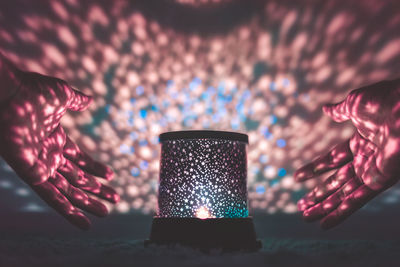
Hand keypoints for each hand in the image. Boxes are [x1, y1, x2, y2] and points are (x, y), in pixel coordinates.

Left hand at [0, 64, 119, 229]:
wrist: (8, 93)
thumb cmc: (31, 91)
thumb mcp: (62, 94)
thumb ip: (76, 101)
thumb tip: (89, 100)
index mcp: (55, 139)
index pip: (79, 160)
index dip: (95, 169)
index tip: (110, 176)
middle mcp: (48, 155)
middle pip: (77, 179)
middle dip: (96, 190)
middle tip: (115, 200)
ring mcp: (39, 165)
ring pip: (67, 191)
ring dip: (86, 203)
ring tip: (105, 212)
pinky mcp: (30, 173)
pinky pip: (51, 197)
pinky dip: (67, 211)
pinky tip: (82, 222)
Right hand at [295, 79, 399, 228]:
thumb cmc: (385, 102)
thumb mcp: (355, 104)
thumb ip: (339, 111)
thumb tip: (325, 109)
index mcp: (359, 142)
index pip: (332, 160)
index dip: (314, 169)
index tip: (297, 177)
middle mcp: (365, 160)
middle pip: (336, 182)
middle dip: (318, 194)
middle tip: (302, 205)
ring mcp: (372, 172)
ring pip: (343, 195)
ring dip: (324, 207)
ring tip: (306, 217)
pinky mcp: (380, 182)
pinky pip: (357, 201)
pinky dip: (341, 213)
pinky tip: (325, 224)